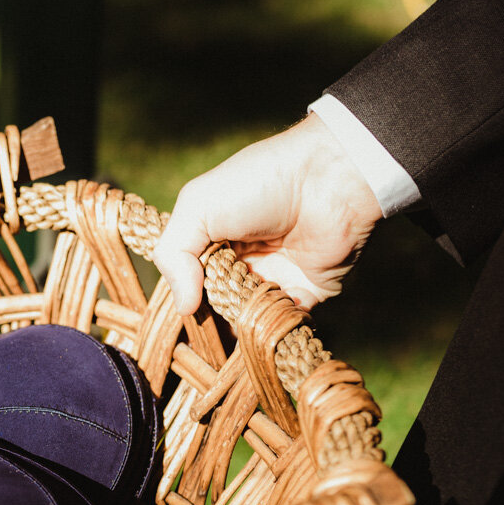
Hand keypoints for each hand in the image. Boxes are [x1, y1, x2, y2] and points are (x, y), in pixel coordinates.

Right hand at [152, 113, 383, 314]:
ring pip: (250, 317)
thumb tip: (183, 307)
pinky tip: (270, 315)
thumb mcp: (198, 205)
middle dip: (215, 313)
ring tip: (244, 313)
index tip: (188, 307)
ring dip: (244, 322)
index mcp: (215, 237)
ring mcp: (276, 277)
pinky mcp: (307, 291)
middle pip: (219, 302)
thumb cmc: (259, 184)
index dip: (187, 294)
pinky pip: (286, 321)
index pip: (191, 278)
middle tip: (216, 315)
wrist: (329, 180)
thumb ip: (174, 253)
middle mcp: (243, 260)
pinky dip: (276, 325)